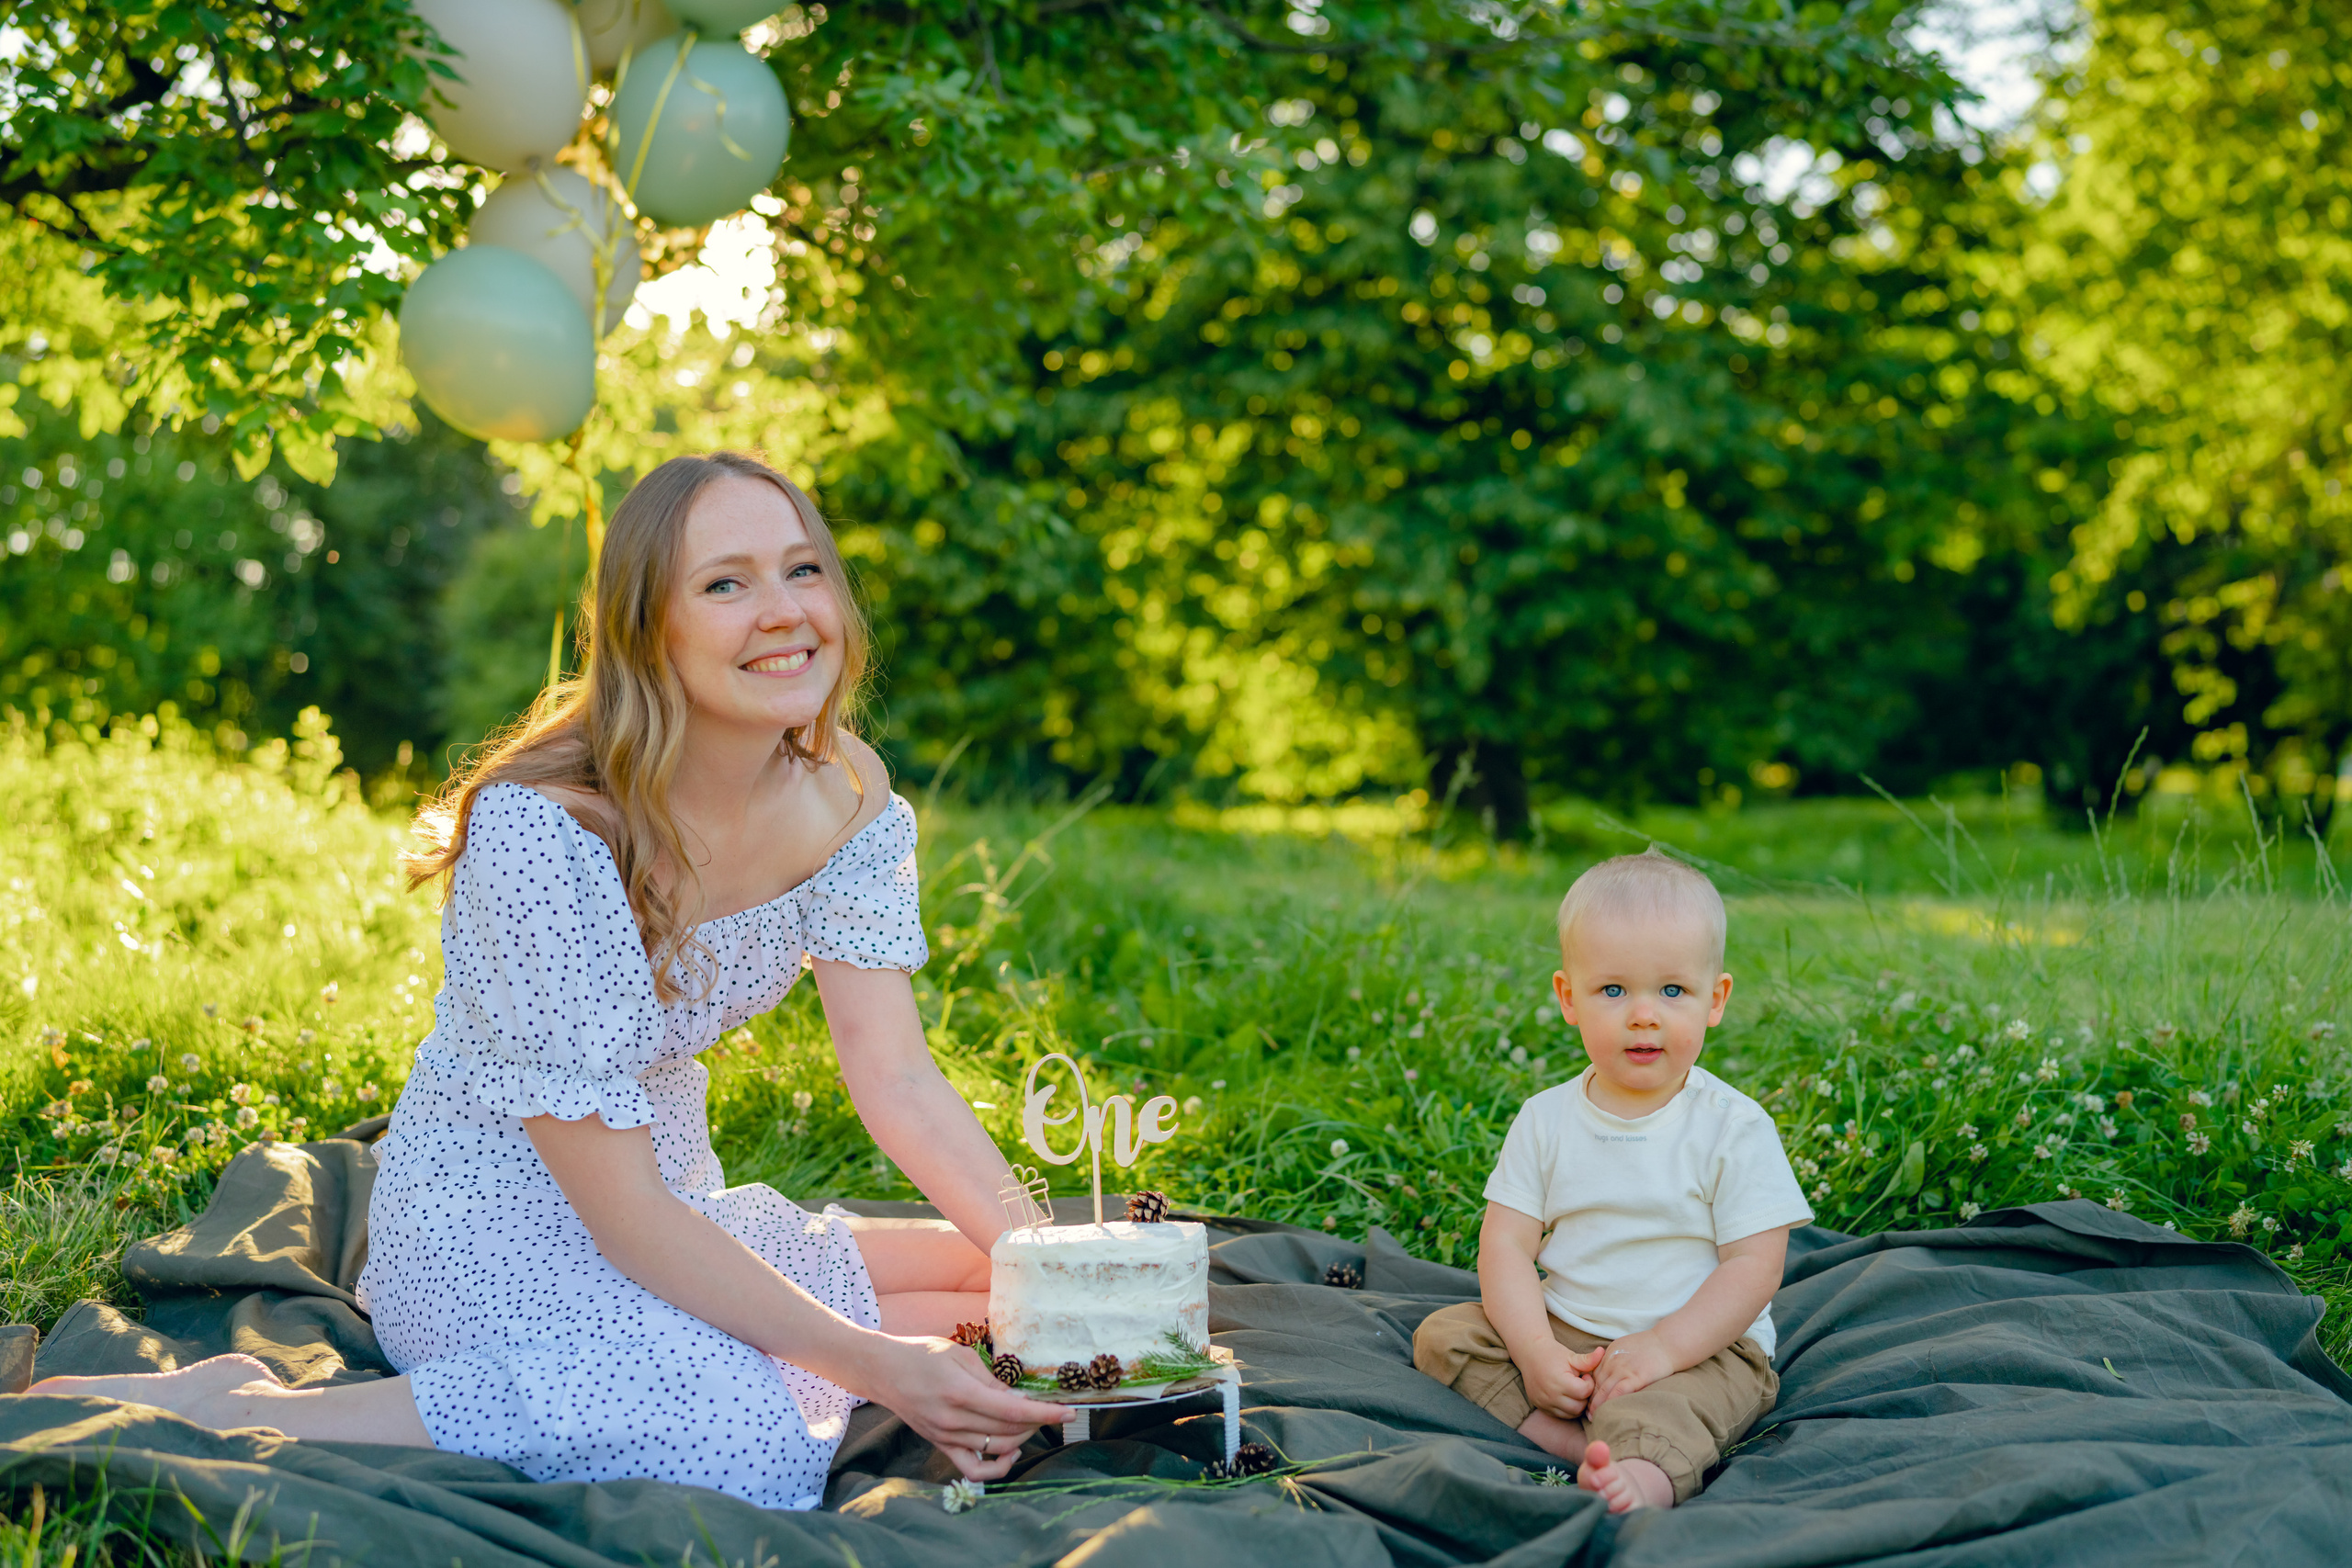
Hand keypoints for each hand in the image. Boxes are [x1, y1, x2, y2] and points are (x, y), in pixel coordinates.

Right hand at [857, 1336, 1069, 1479]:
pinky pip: (972, 1470)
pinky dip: (996, 1468)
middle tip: (1051, 1410)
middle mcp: (954, 1420)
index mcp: (961, 1392)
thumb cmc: (922, 1354)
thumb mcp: (960, 1355)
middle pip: (1009, 1431)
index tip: (1069, 1412)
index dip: (1046, 1413)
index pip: (1014, 1411)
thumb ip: (991, 1380)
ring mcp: (946, 1437)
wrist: (884, 1371)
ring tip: (1032, 1423)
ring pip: (996, 1450)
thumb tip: (1019, 1399)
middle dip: (1038, 1422)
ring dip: (1022, 1438)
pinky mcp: (940, 1445)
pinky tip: (1008, 1451)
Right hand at [1520, 1341, 1604, 1420]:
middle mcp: (1550, 1395)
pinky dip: (1566, 1409)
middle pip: (1579, 1407)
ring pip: (1570, 1414)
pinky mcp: (1541, 1407)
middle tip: (1580, 1384)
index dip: (1589, 1384)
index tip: (1585, 1376)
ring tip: (1574, 1390)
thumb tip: (1602, 1352)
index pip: (1584, 1392)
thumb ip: (1588, 1359)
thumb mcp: (1571, 1356)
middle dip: (1584, 1397)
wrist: (1530, 1354)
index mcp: (1559, 1381)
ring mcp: (1544, 1403)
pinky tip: (1566, 1396)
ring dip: (1576, 1404)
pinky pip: (1560, 1415)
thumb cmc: (1553, 1354)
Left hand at [1588, 1330, 1675, 1409]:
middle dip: (1590, 1400)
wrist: (1667, 1343)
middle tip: (1588, 1414)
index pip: (1594, 1376)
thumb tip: (1608, 1374)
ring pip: (1604, 1389)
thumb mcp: (1624, 1347)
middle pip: (1596, 1384)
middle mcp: (1612, 1362)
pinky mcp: (1636, 1377)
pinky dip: (1611, 1402)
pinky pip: (1619, 1392)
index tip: (1588, 1402)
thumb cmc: (1649, 1346)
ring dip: (1598, 1405)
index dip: (1589, 1390)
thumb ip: (1614, 1359)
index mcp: (1608, 1355)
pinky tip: (1608, 1411)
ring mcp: (1623, 1369)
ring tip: (1595, 1417)